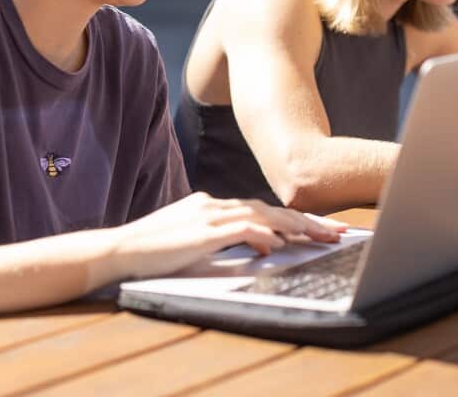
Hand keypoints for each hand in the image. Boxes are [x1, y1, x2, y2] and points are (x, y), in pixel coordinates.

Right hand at [107, 192, 347, 280]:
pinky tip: (280, 244)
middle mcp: (214, 205)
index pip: (263, 209)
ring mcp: (208, 216)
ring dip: (295, 227)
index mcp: (213, 205)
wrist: (120, 249)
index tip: (320, 228)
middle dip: (307, 221)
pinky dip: (263, 235)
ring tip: (321, 237)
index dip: (295, 219)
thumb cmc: (153, 253)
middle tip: (337, 231)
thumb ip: (227, 239)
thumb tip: (264, 245)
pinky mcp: (202, 232)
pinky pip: (240, 229)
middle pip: (271, 209)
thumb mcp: (196, 244)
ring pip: (262, 215)